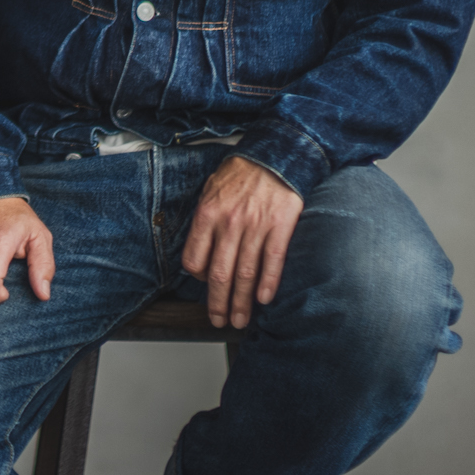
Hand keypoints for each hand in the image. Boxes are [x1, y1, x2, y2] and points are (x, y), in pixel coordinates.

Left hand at [181, 154, 303, 327]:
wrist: (274, 154)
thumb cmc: (241, 173)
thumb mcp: (211, 190)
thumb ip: (205, 221)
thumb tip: (201, 250)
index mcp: (208, 215)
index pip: (194, 258)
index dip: (197, 279)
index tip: (203, 288)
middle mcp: (229, 223)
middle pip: (219, 274)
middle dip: (218, 303)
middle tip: (219, 320)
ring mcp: (256, 226)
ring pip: (245, 274)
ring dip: (242, 302)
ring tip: (241, 319)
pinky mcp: (280, 226)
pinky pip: (272, 261)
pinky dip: (268, 283)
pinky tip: (264, 300)